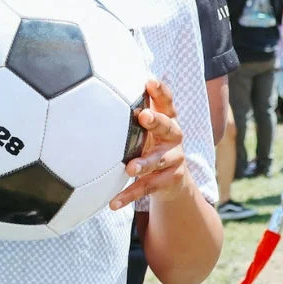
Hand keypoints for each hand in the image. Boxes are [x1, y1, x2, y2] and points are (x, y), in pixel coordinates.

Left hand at [110, 79, 189, 209]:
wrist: (173, 179)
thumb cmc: (152, 142)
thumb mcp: (149, 126)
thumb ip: (137, 109)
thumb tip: (107, 82)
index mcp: (168, 120)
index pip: (167, 102)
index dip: (161, 92)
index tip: (150, 81)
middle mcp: (174, 138)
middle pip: (168, 127)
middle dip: (157, 121)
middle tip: (143, 116)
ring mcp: (173, 160)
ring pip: (158, 161)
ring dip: (144, 164)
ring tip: (130, 168)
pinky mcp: (166, 182)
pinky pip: (146, 188)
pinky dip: (129, 195)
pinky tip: (113, 202)